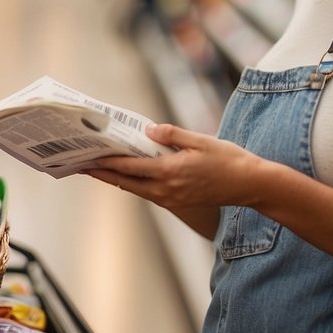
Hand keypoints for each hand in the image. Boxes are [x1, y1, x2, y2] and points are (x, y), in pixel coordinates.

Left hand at [84, 123, 261, 215]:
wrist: (251, 185)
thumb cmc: (229, 160)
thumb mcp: (201, 140)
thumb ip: (172, 134)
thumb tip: (148, 130)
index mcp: (170, 172)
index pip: (129, 167)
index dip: (106, 162)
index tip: (87, 157)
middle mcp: (166, 190)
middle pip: (125, 182)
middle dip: (102, 173)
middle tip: (81, 164)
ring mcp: (171, 199)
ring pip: (135, 189)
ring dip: (116, 179)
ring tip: (98, 168)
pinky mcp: (177, 202)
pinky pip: (148, 193)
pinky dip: (134, 183)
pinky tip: (127, 175)